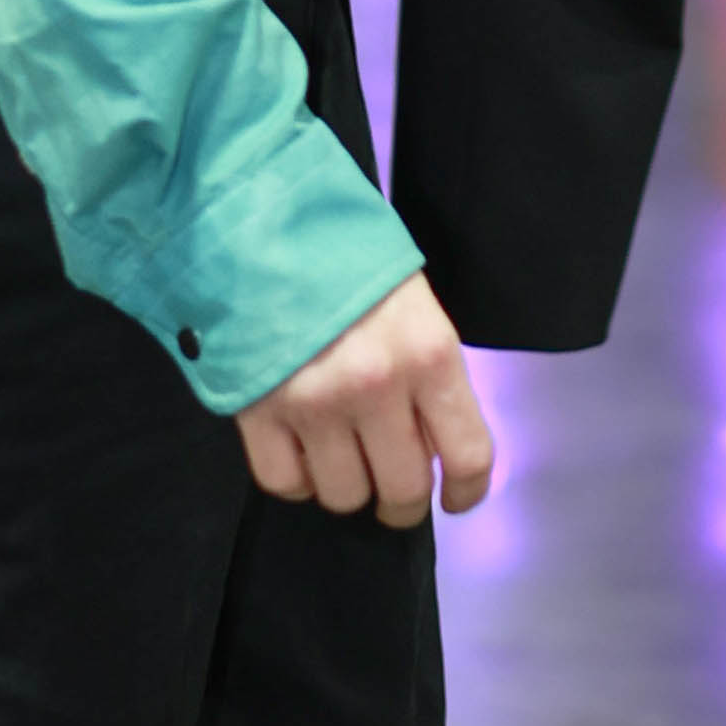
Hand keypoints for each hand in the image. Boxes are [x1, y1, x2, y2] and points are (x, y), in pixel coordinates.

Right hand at [237, 272, 491, 527]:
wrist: (263, 222)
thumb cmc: (347, 257)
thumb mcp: (415, 306)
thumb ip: (429, 374)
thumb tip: (431, 443)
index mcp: (429, 354)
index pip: (468, 455)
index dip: (467, 491)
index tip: (455, 498)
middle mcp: (377, 386)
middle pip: (403, 490)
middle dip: (402, 503)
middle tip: (392, 490)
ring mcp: (314, 403)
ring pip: (343, 495)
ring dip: (347, 488)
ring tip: (342, 462)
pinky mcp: (258, 411)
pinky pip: (283, 482)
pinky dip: (296, 480)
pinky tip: (300, 456)